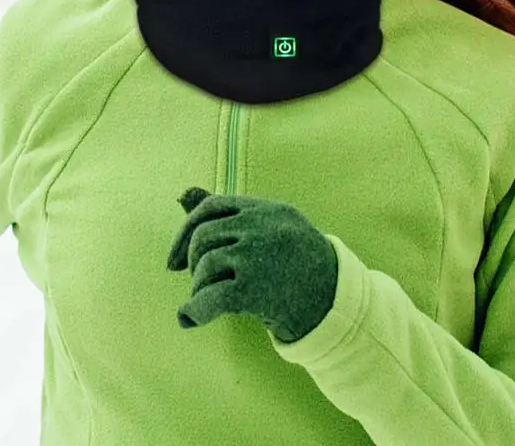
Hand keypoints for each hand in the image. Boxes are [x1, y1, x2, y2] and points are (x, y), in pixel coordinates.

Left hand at [166, 187, 337, 342]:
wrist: (339, 303)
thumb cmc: (301, 265)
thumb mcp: (274, 228)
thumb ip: (230, 214)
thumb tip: (181, 195)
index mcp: (268, 210)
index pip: (212, 206)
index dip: (186, 230)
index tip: (175, 259)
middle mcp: (262, 227)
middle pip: (203, 236)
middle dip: (191, 261)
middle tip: (197, 283)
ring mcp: (258, 256)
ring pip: (205, 265)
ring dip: (198, 288)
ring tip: (208, 301)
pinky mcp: (255, 289)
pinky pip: (209, 298)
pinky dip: (194, 310)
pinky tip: (189, 319)